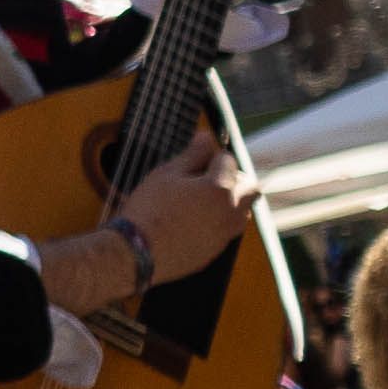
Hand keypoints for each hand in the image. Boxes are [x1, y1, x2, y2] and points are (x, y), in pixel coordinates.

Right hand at [115, 123, 256, 282]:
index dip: (211, 157)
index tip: (195, 162)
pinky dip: (219, 222)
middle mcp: (231, 211)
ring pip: (244, 211)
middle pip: (250, 187)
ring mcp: (226, 233)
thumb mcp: (166, 174)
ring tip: (201, 201)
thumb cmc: (149, 209)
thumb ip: (193, 154)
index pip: (229, 160)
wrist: (137, 252)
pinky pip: (228, 230)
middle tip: (206, 179)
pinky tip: (192, 221)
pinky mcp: (217, 251)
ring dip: (231, 201)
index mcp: (220, 188)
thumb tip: (207, 136)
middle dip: (234, 178)